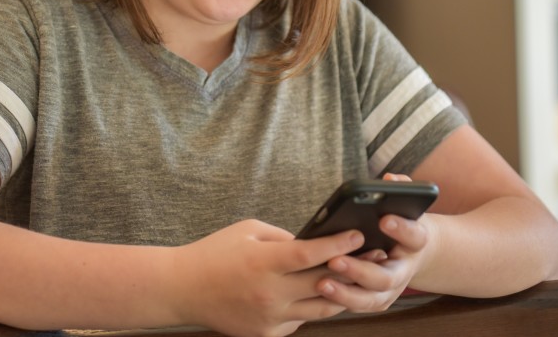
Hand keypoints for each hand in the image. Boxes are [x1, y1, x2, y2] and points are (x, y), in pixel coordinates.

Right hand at [170, 219, 363, 336]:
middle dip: (351, 268)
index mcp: (263, 262)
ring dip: (341, 293)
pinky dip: (312, 307)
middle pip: (323, 283)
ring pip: (321, 308)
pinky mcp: (267, 333)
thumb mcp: (248, 230)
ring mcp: (270, 317)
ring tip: (359, 278)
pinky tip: (323, 295)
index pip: (310, 254)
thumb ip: (283, 237)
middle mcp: (270, 293)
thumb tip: (315, 243)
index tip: (359, 234)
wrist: (183, 289)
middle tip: (374, 256)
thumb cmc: (215, 253)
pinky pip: (301, 321)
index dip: (338, 244)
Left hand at [313, 173, 432, 313]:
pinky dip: (340, 301)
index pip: (414, 236)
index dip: (401, 228)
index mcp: (416, 242)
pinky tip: (319, 291)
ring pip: (371, 299)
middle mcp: (405, 271)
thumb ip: (401, 189)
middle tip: (335, 260)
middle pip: (386, 278)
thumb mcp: (407, 203)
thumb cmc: (403, 221)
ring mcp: (391, 290)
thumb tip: (390, 179)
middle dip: (360, 270)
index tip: (385, 219)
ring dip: (346, 292)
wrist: (412, 251)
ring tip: (322, 282)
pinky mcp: (377, 300)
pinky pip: (359, 306)